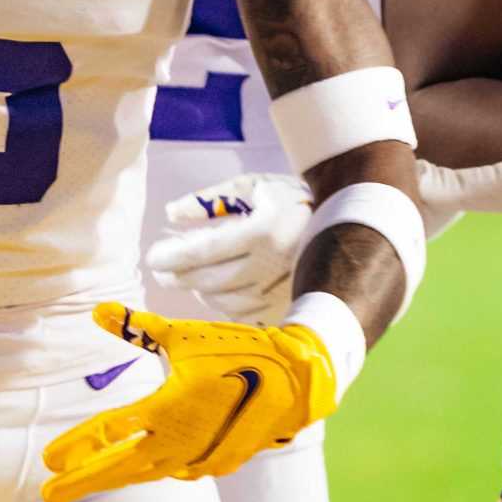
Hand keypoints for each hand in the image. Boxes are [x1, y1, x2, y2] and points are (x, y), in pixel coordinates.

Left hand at [41, 304, 334, 501]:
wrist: (296, 379)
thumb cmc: (237, 349)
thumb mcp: (183, 334)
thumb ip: (138, 327)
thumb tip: (96, 310)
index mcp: (166, 408)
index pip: (109, 432)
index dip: (77, 446)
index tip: (49, 460)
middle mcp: (178, 440)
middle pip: (120, 467)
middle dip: (83, 480)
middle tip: (49, 493)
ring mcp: (199, 456)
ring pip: (147, 473)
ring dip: (115, 477)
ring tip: (85, 482)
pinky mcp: (219, 462)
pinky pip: (177, 471)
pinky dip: (155, 470)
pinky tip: (143, 469)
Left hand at [142, 175, 312, 324]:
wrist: (349, 222)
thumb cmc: (291, 199)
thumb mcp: (252, 186)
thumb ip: (209, 199)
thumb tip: (170, 214)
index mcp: (265, 230)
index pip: (206, 250)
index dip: (174, 256)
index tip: (152, 258)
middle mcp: (275, 264)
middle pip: (211, 281)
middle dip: (179, 277)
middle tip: (162, 270)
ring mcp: (283, 290)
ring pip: (225, 301)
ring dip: (199, 291)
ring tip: (187, 278)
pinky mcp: (289, 307)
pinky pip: (245, 315)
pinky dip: (224, 305)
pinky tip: (214, 292)